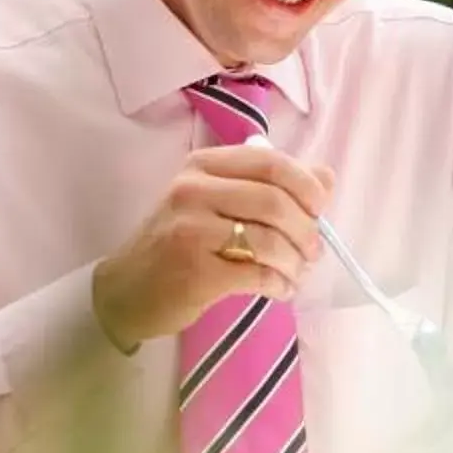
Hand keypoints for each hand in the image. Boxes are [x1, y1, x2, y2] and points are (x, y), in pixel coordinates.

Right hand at [92, 145, 335, 350]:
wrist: (126, 290)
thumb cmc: (177, 244)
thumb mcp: (216, 203)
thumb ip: (269, 186)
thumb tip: (326, 176)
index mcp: (202, 165)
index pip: (271, 162)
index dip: (306, 186)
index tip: (319, 210)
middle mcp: (193, 190)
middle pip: (275, 202)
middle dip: (306, 231)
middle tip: (312, 252)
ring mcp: (191, 230)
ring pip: (269, 240)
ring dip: (294, 262)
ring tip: (295, 274)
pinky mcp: (195, 272)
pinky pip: (256, 274)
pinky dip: (279, 284)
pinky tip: (280, 289)